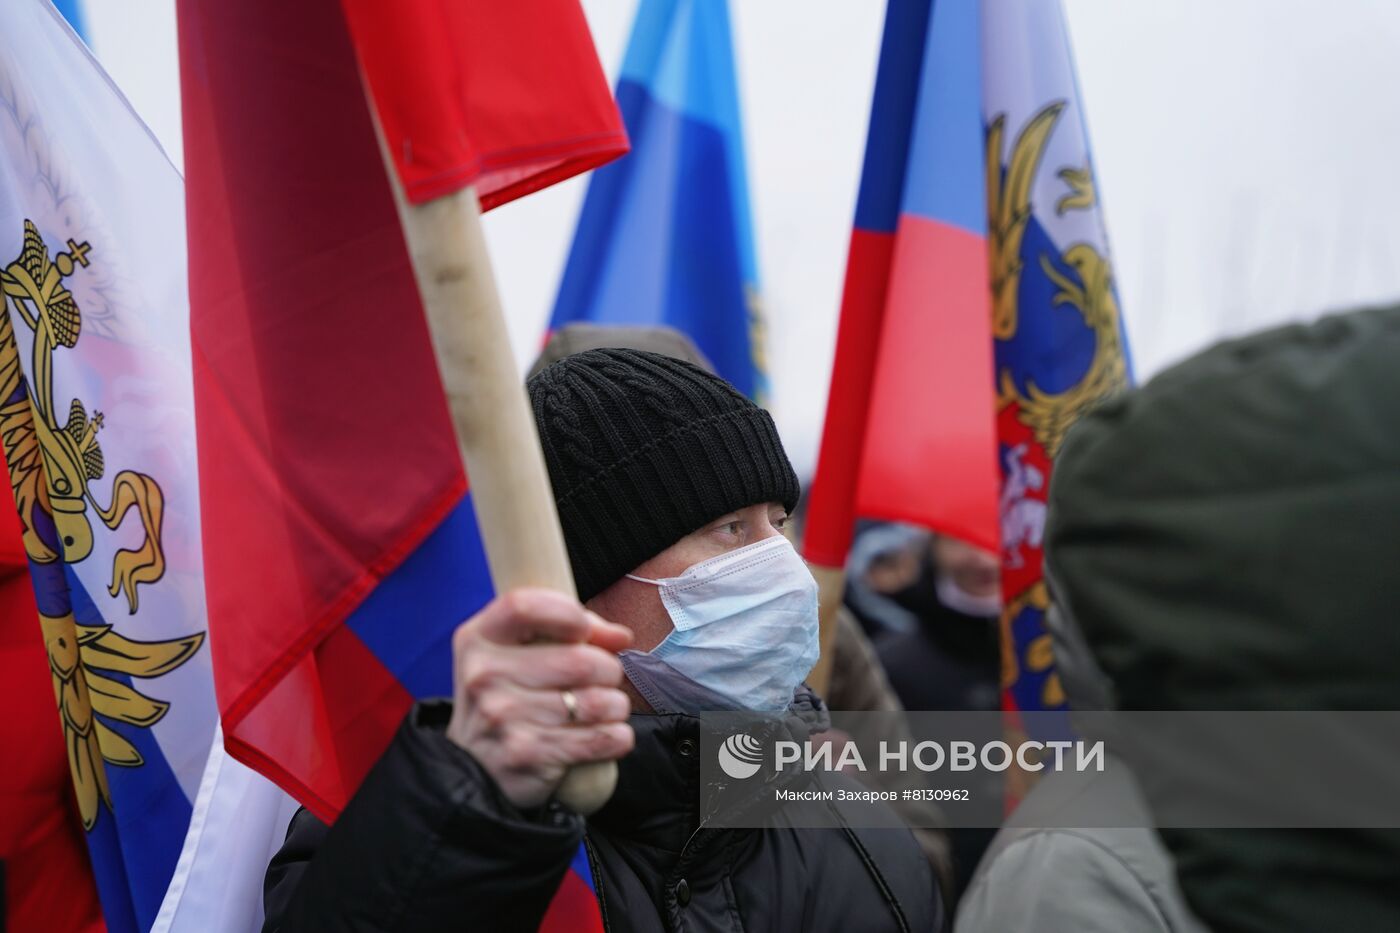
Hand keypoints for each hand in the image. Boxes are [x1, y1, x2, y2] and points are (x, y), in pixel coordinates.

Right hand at [446, 588, 634, 808]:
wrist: (474, 768)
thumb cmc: (509, 699)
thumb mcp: (517, 654)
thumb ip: (568, 632)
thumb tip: (620, 636)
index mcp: (478, 639)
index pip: (524, 607)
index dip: (567, 613)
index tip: (583, 630)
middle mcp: (483, 676)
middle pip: (579, 660)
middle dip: (608, 670)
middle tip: (604, 679)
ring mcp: (501, 717)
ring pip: (596, 701)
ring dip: (616, 705)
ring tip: (607, 708)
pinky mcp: (525, 754)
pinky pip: (600, 738)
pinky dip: (617, 736)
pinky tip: (607, 734)